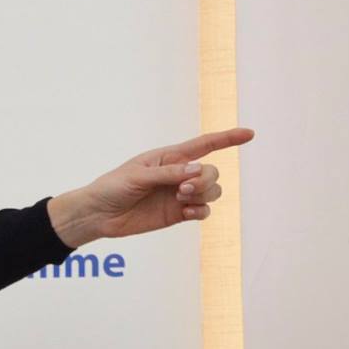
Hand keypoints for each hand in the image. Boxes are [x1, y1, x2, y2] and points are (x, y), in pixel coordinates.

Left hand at [47, 127, 253, 246]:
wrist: (99, 214)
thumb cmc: (113, 187)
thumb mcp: (138, 176)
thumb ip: (168, 173)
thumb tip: (198, 170)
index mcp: (169, 157)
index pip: (204, 145)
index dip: (227, 139)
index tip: (249, 134)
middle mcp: (179, 174)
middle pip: (212, 172)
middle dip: (205, 179)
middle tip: (183, 189)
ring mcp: (180, 195)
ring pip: (213, 191)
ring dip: (204, 194)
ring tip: (182, 198)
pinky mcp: (178, 213)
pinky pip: (203, 210)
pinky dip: (201, 210)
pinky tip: (188, 212)